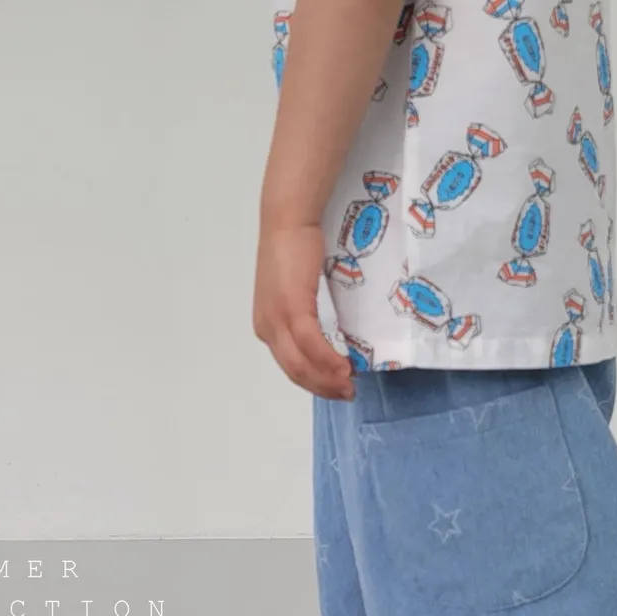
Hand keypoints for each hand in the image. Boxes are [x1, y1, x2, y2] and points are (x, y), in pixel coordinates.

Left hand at [253, 223, 354, 400]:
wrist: (288, 221)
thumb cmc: (295, 250)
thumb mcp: (296, 291)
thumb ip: (303, 315)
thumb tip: (324, 335)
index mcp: (267, 327)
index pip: (290, 367)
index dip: (313, 383)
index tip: (336, 389)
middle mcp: (267, 328)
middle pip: (295, 372)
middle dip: (323, 388)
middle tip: (348, 394)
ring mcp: (277, 320)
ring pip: (302, 364)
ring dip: (328, 380)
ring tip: (350, 386)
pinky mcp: (292, 309)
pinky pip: (312, 346)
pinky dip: (328, 361)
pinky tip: (345, 368)